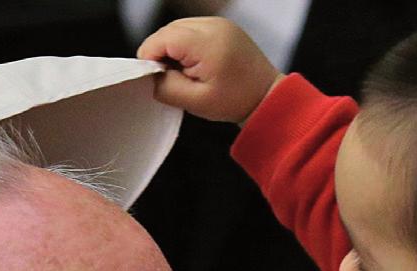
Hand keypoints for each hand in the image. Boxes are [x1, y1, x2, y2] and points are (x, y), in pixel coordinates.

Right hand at [137, 17, 282, 123]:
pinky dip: (186, 45)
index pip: (161, 39)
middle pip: (168, 31)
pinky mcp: (222, 25)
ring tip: (186, 72)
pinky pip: (192, 29)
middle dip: (161, 54)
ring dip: (173, 49)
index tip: (156, 79)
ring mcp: (218, 22)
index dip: (150, 59)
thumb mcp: (195, 102)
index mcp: (206, 42)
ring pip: (178, 28)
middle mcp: (212, 25)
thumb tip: (148, 75)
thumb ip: (166, 87)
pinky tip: (195, 64)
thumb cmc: (235, 101)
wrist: (267, 97)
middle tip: (173, 79)